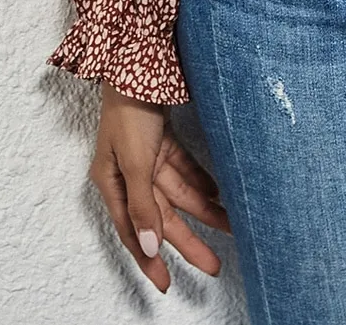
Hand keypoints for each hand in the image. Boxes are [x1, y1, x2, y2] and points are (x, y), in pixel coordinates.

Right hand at [89, 83, 230, 291]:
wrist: (138, 60)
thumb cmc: (129, 110)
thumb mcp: (133, 162)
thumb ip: (142, 205)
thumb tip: (150, 247)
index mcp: (113, 183)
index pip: (133, 231)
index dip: (149, 259)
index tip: (166, 286)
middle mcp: (129, 174)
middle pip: (162, 216)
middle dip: (188, 241)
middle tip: (213, 266)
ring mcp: (147, 157)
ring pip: (179, 193)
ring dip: (204, 210)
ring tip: (231, 227)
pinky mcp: (164, 140)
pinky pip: (186, 169)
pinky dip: (202, 181)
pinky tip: (220, 194)